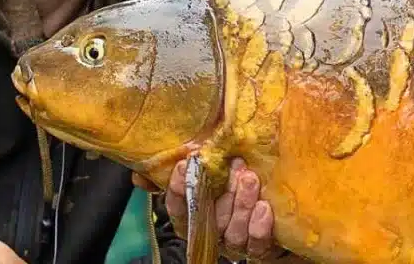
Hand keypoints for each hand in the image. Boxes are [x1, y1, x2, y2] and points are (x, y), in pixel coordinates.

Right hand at [134, 158, 277, 259]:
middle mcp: (211, 229)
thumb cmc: (234, 180)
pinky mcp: (258, 248)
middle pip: (210, 218)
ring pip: (232, 231)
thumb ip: (182, 168)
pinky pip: (255, 245)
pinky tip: (263, 207)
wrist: (274, 203)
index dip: (178, 188)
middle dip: (221, 192)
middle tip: (234, 165)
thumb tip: (138, 176)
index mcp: (194, 213)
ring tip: (250, 180)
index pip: (177, 206)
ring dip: (241, 204)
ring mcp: (233, 240)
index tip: (186, 165)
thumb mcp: (211, 168)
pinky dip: (259, 227)